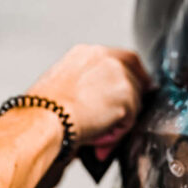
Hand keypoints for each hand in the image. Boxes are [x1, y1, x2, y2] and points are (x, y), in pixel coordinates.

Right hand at [28, 45, 151, 147]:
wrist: (46, 116)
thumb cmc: (45, 107)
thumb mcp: (63, 84)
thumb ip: (87, 85)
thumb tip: (103, 103)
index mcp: (88, 53)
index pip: (124, 58)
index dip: (135, 75)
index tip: (142, 86)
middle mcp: (106, 58)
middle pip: (135, 78)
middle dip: (131, 101)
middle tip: (113, 123)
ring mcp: (118, 74)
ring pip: (133, 101)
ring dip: (119, 120)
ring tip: (95, 131)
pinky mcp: (126, 93)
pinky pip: (130, 119)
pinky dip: (117, 132)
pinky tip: (98, 134)